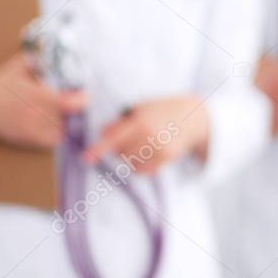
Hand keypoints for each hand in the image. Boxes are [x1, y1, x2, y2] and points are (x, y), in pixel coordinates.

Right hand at [0, 52, 87, 149]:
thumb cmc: (1, 86)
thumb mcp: (17, 68)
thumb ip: (34, 58)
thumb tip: (49, 42)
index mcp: (33, 94)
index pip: (62, 101)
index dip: (78, 101)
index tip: (86, 96)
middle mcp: (33, 113)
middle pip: (64, 117)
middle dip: (77, 112)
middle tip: (85, 105)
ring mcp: (30, 128)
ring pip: (59, 130)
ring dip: (68, 124)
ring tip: (75, 117)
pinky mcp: (27, 139)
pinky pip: (50, 141)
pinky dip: (58, 135)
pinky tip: (61, 127)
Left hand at [83, 95, 209, 173]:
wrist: (192, 117)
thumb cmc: (161, 110)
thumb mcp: (141, 107)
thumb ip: (121, 121)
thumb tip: (103, 135)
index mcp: (140, 120)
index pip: (113, 136)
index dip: (98, 148)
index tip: (86, 158)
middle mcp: (149, 135)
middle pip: (119, 152)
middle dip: (118, 147)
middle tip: (129, 137)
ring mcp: (159, 148)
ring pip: (130, 162)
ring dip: (128, 156)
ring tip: (140, 144)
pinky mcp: (166, 158)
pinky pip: (142, 169)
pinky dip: (139, 165)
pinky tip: (146, 153)